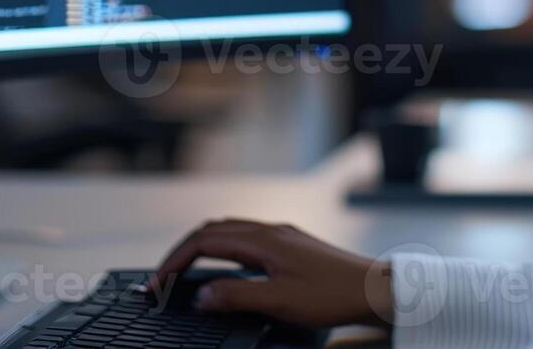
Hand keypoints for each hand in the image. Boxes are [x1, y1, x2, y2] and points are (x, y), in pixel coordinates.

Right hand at [154, 219, 393, 329]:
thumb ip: (236, 296)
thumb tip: (201, 296)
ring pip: (229, 233)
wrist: (376, 288)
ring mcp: (281, 236)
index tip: (157, 282)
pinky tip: (224, 270)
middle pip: (212, 230)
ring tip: (184, 273)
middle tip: (163, 277)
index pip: (204, 240)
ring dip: (201, 249)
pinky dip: (223, 251)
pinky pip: (246, 240)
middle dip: (182, 251)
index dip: (175, 260)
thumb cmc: (334, 295)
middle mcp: (270, 230)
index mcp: (263, 239)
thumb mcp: (280, 301)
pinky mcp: (291, 245)